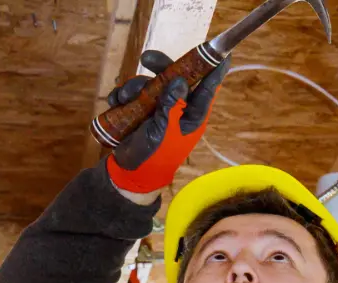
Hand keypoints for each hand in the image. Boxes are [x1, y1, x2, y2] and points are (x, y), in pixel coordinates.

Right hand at [106, 50, 231, 195]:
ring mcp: (158, 108)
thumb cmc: (156, 156)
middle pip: (175, 77)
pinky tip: (115, 101)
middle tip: (147, 59)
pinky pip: (133, 93)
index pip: (206, 88)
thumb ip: (172, 106)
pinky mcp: (140, 110)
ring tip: (123, 97)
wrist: (131, 173)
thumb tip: (180, 80)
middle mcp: (177, 108)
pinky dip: (123, 95)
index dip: (213, 70)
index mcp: (192, 115)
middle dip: (161, 66)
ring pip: (150, 83)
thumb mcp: (165, 131)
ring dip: (134, 86)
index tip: (222, 54)